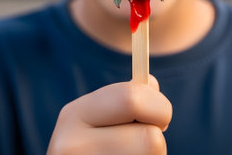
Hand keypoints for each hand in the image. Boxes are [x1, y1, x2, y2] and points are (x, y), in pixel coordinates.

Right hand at [47, 75, 171, 154]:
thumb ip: (127, 97)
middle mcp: (70, 148)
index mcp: (73, 115)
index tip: (161, 116)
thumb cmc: (98, 145)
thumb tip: (151, 85)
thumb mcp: (102, 115)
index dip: (159, 106)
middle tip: (146, 143)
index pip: (132, 98)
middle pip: (150, 140)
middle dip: (157, 140)